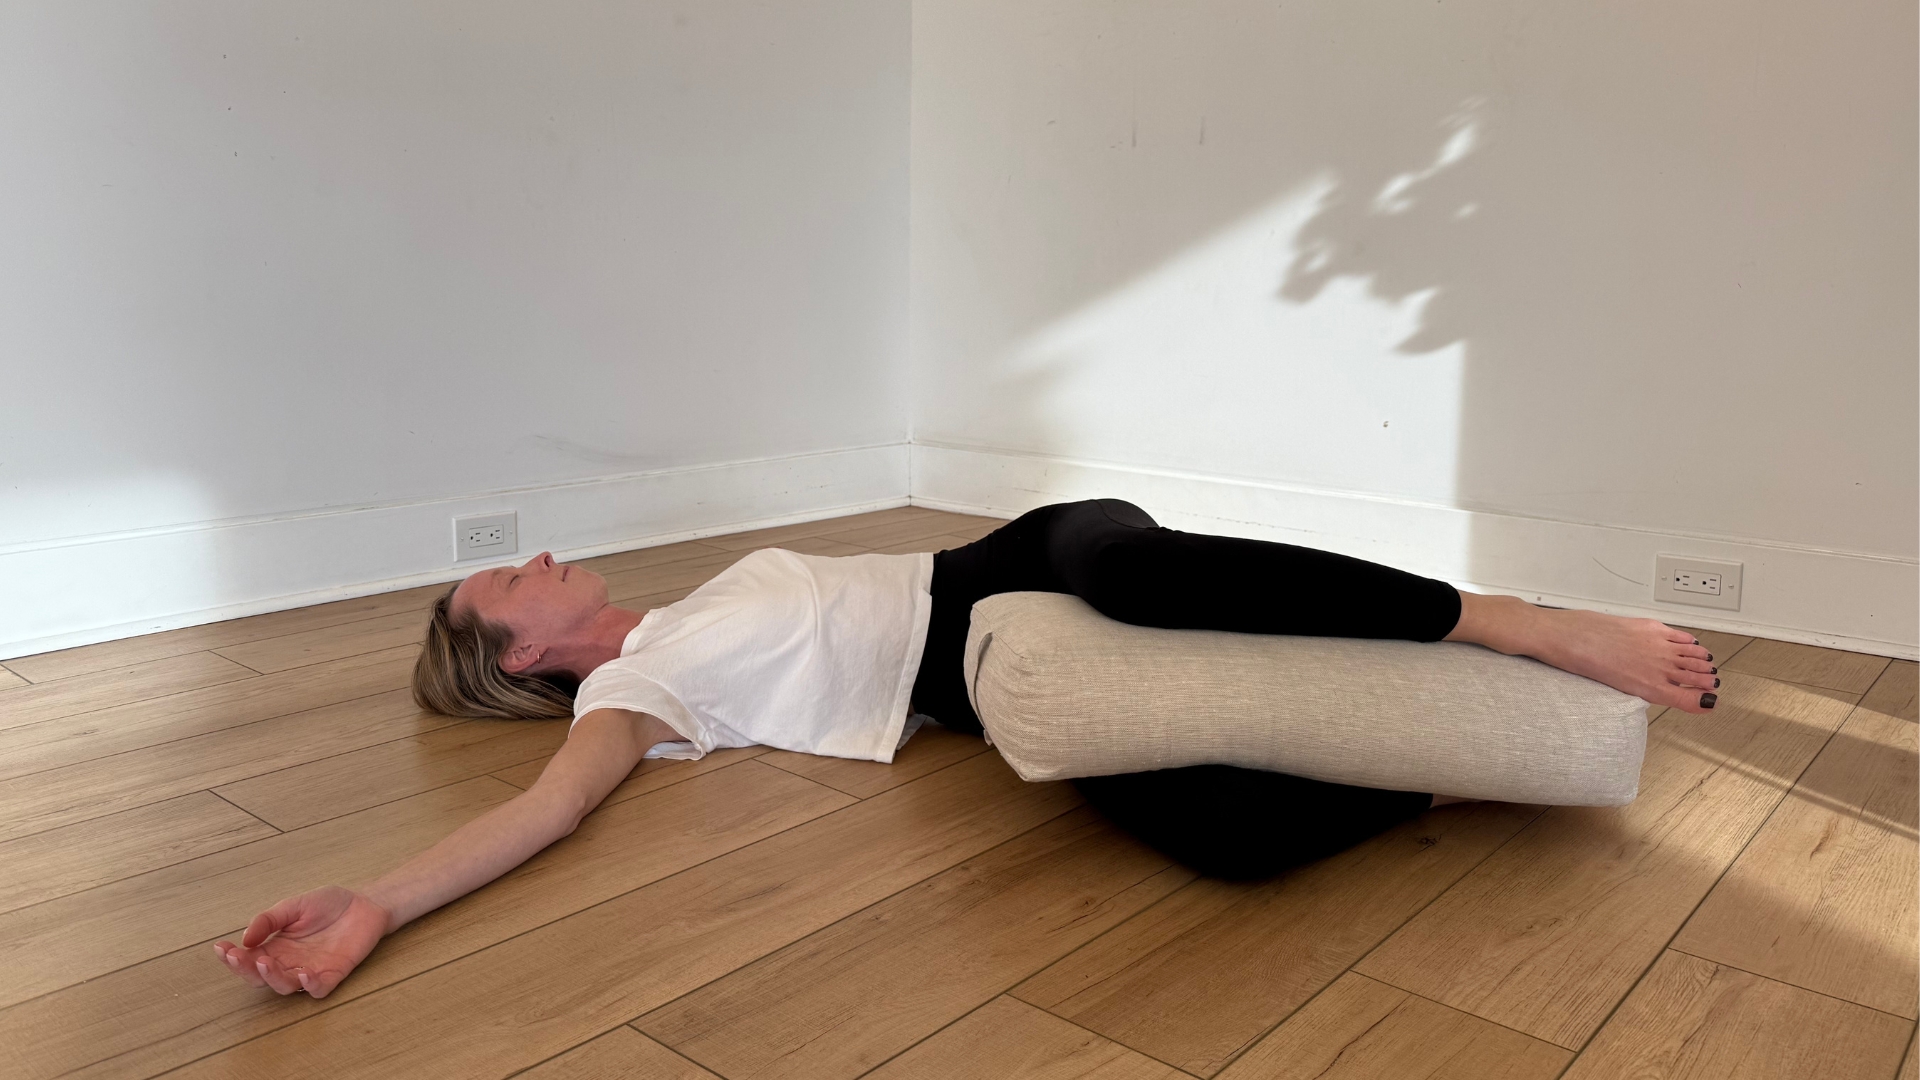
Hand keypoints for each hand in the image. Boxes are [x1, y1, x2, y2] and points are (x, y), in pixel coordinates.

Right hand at [212, 885, 390, 998]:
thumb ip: (270, 920)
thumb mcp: (294, 905)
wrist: (365, 903)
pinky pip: (318, 989)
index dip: (232, 957)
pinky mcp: (334, 974)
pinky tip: (303, 974)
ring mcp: (310, 970)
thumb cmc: (328, 905)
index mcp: (276, 947)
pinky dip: (309, 986)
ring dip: (272, 978)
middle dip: (244, 970)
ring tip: (263, 962)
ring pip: (284, 987)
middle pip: (260, 977)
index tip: (220, 947)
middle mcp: (289, 963)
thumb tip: (245, 938)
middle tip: (236, 956)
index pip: (247, 959)